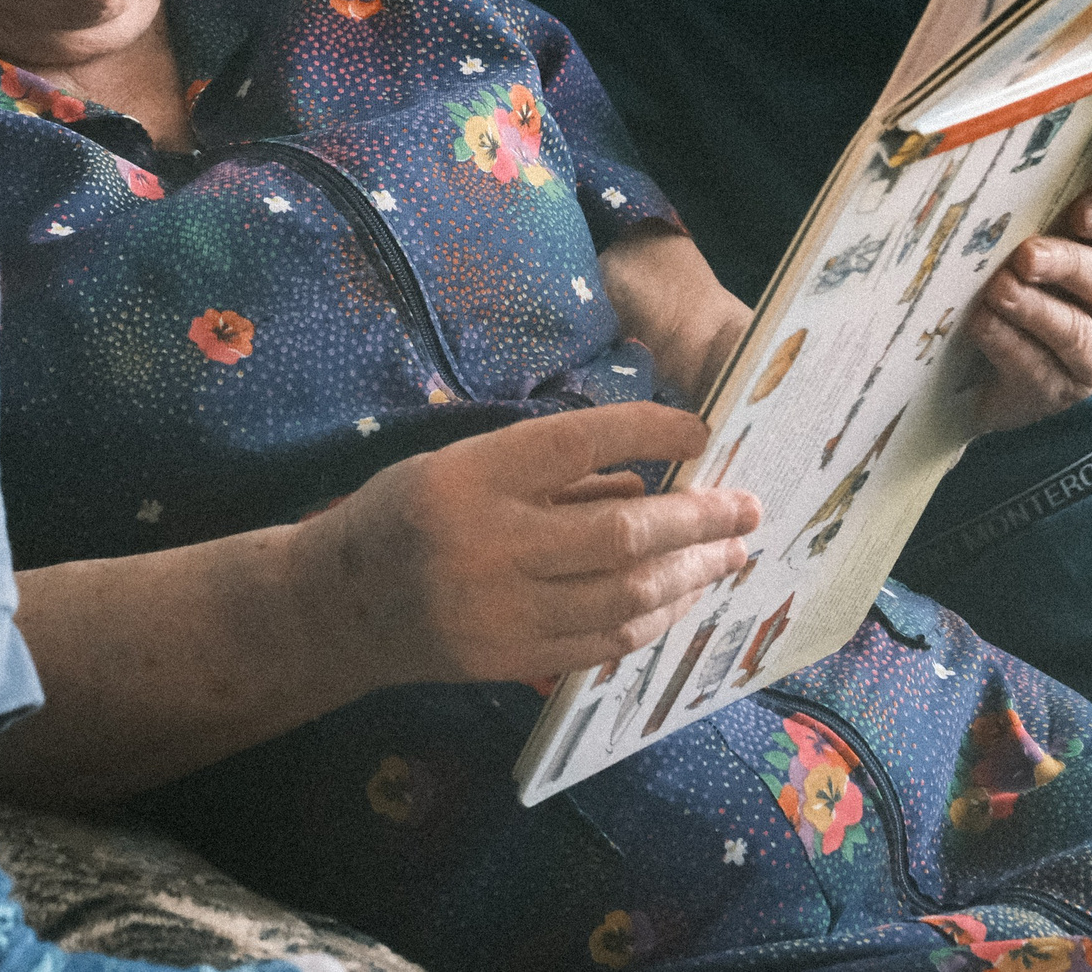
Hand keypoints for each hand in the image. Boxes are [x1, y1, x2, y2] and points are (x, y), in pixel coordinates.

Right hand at [299, 401, 759, 686]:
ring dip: (690, 572)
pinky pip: (606, 642)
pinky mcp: (513, 659)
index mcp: (472, 477)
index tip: (700, 431)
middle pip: (620, 534)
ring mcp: (503, 611)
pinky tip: (682, 596)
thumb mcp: (462, 464)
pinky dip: (655, 618)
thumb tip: (647, 483)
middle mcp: (490, 544)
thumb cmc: (407, 513)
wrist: (345, 603)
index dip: (647, 431)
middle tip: (745, 507)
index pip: (577, 443)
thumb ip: (549, 474)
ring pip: (625, 596)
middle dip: (697, 519)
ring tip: (729, 551)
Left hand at [966, 183, 1091, 434]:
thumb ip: (1028, 211)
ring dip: (1034, 308)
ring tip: (998, 291)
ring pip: (1073, 330)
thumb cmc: (1010, 289)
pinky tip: (981, 324)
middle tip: (1025, 255)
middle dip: (1065, 264)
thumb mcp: (1023, 246)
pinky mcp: (1058, 390)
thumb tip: (1002, 160)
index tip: (1078, 210)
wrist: (982, 373)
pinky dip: (1007, 343)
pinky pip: (1037, 367)